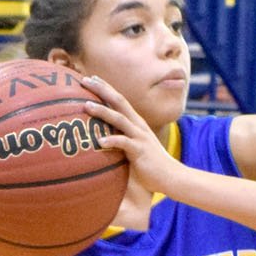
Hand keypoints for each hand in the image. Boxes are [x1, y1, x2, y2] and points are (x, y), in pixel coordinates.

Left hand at [82, 77, 176, 193]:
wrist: (170, 177)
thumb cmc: (150, 166)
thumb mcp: (134, 148)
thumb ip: (121, 141)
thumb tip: (102, 141)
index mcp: (136, 123)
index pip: (119, 100)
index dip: (106, 88)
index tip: (91, 78)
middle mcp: (138, 126)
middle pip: (118, 102)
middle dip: (102, 90)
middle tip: (84, 80)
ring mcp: (140, 137)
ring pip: (119, 119)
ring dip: (103, 111)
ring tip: (86, 106)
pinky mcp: (140, 151)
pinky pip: (125, 143)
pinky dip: (112, 141)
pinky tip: (100, 142)